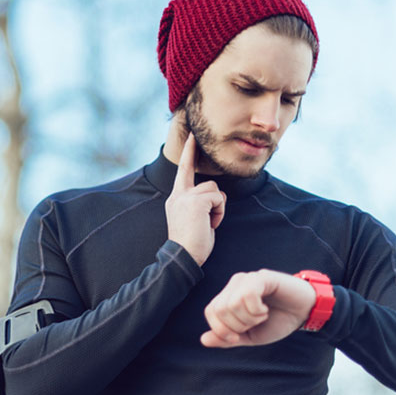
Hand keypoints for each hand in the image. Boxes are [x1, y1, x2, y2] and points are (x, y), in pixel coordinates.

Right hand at [165, 133, 226, 265]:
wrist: (183, 257)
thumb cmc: (192, 244)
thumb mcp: (193, 219)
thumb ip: (199, 203)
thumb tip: (216, 196)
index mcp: (176, 198)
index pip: (183, 170)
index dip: (189, 153)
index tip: (192, 137)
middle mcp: (178, 194)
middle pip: (206, 181)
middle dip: (208, 188)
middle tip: (203, 192)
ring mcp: (186, 196)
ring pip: (215, 190)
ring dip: (218, 208)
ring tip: (208, 224)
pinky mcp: (196, 201)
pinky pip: (219, 199)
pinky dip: (219, 213)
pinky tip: (210, 225)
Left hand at [201, 269, 316, 347]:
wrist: (304, 313)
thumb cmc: (277, 321)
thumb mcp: (250, 336)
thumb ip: (227, 338)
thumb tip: (203, 340)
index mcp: (229, 296)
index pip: (210, 312)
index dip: (220, 330)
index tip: (237, 338)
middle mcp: (234, 284)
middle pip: (219, 309)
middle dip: (237, 326)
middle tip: (254, 323)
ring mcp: (247, 279)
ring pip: (232, 304)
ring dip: (249, 318)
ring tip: (262, 315)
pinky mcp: (261, 277)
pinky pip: (248, 295)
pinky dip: (256, 310)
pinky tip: (266, 309)